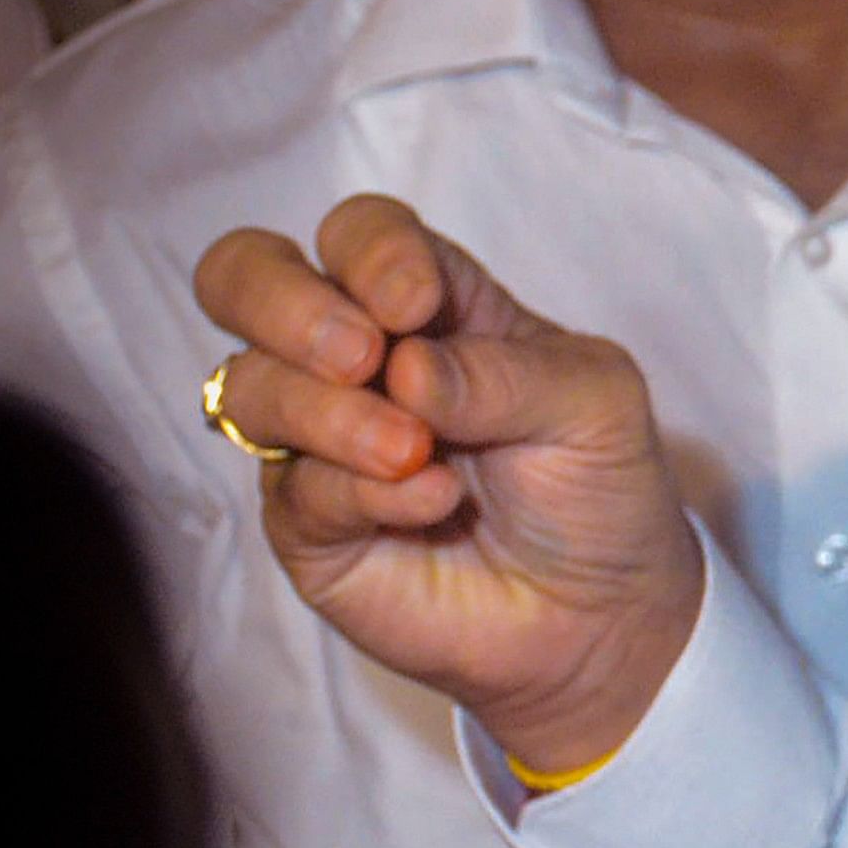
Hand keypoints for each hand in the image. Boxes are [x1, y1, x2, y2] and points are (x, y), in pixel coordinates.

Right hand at [194, 194, 703, 773]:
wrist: (600, 614)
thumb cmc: (598, 485)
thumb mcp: (594, 402)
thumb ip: (507, 371)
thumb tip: (404, 365)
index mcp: (431, 301)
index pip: (357, 232)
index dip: (371, 253)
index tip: (418, 305)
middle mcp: (358, 358)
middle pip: (246, 278)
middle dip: (282, 302)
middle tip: (360, 354)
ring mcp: (321, 440)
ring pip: (248, 386)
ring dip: (327, 411)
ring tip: (415, 449)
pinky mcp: (309, 526)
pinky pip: (295, 488)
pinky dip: (361, 490)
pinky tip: (433, 502)